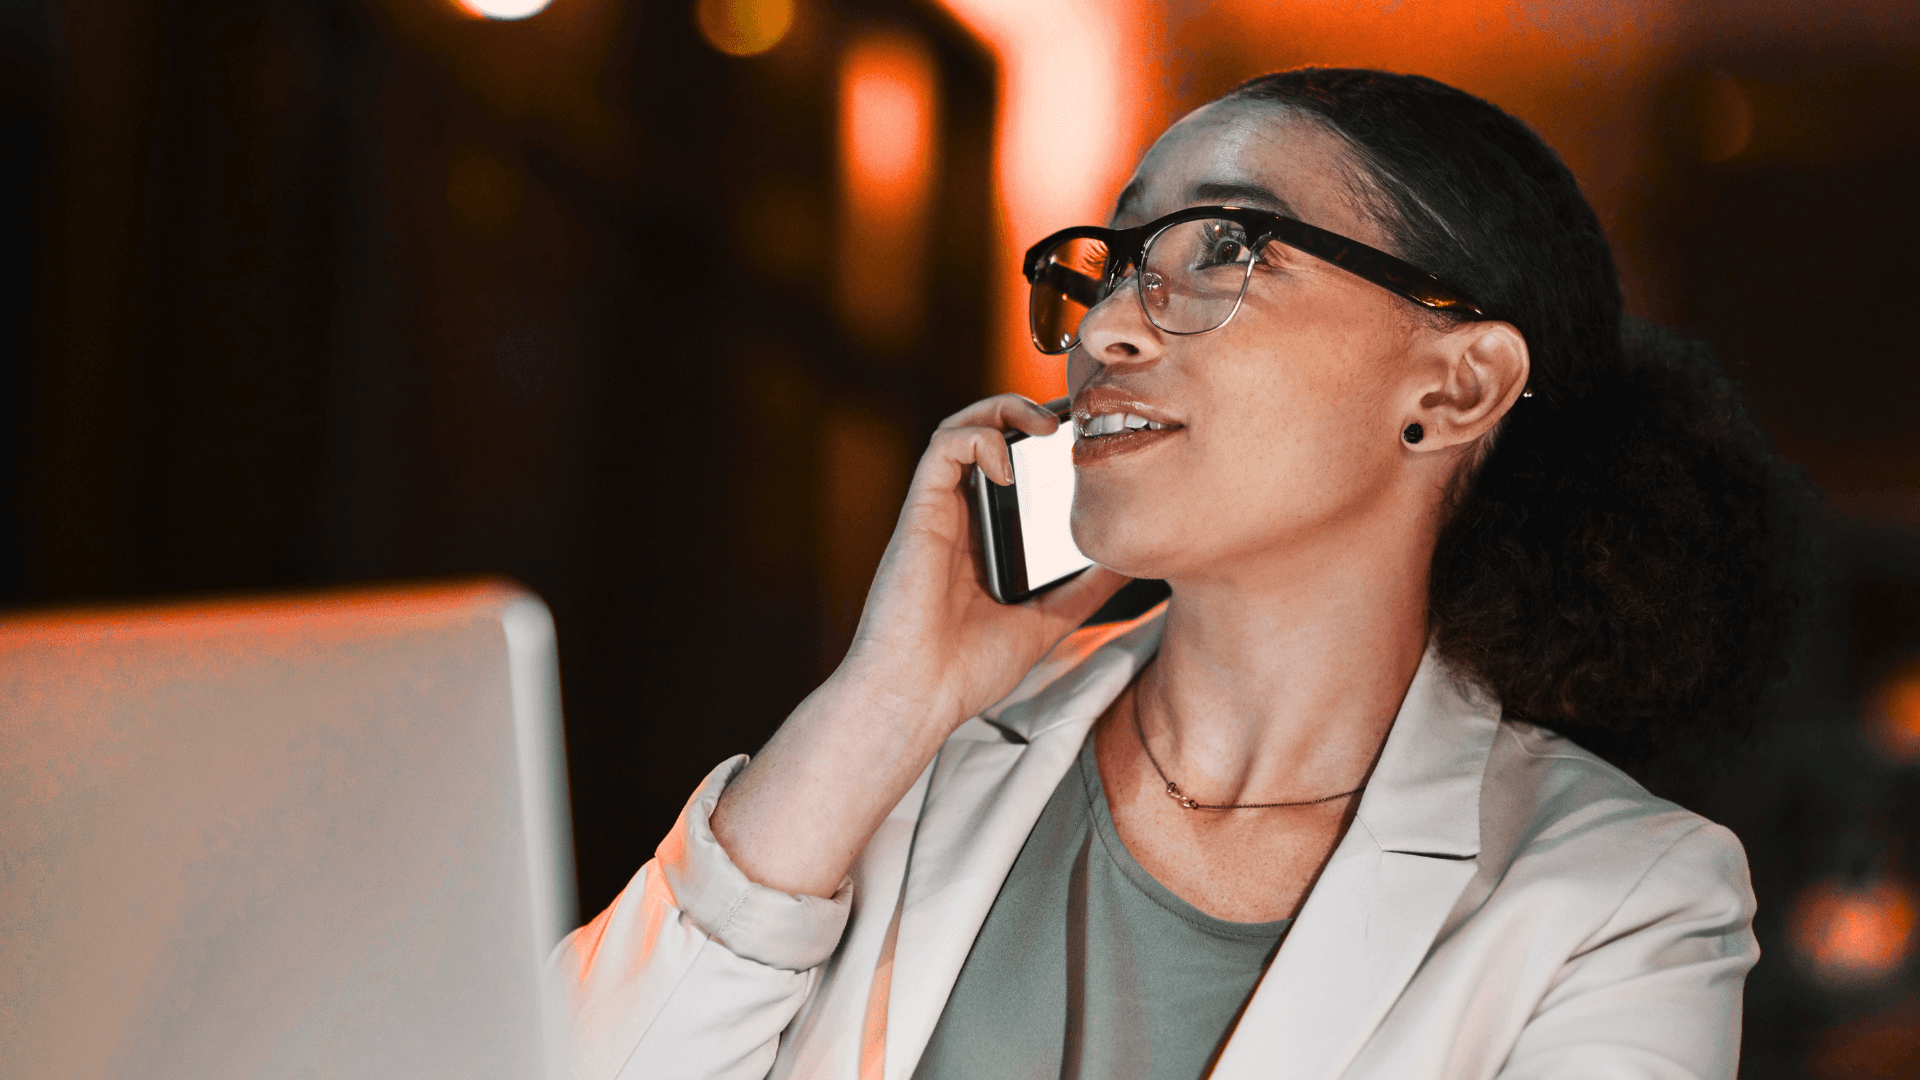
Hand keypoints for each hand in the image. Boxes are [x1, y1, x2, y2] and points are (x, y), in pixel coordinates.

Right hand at [708, 394, 1125, 896]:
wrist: (917, 699)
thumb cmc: (966, 670)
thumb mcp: (1047, 621)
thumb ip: (1084, 589)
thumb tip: (1134, 562)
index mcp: (983, 537)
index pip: (1010, 466)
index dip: (1043, 439)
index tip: (1086, 436)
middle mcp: (957, 516)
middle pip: (986, 435)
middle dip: (1028, 411)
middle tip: (1074, 417)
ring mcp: (936, 512)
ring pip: (960, 428)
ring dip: (1003, 411)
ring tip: (1045, 425)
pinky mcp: (919, 514)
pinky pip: (942, 449)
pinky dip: (978, 439)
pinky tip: (1009, 465)